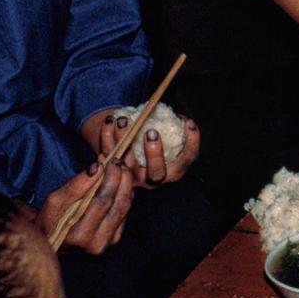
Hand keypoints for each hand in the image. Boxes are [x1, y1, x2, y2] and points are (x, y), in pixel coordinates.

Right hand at [36, 161, 135, 253]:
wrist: (51, 243)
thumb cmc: (49, 222)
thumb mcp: (54, 202)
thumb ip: (75, 186)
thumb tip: (97, 168)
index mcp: (79, 236)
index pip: (103, 201)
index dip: (110, 178)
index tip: (110, 160)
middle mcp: (96, 243)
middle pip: (119, 203)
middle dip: (121, 178)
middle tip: (117, 161)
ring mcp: (108, 243)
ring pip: (125, 207)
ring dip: (126, 184)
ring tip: (119, 168)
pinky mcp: (114, 239)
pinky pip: (125, 212)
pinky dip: (125, 194)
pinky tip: (119, 182)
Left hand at [84, 107, 201, 185]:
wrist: (127, 145)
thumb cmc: (153, 136)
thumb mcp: (168, 134)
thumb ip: (173, 127)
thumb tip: (179, 118)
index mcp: (172, 170)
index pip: (186, 160)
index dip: (192, 143)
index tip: (189, 123)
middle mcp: (152, 179)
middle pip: (156, 173)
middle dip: (154, 154)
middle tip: (151, 132)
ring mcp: (131, 177)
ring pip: (126, 163)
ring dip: (123, 140)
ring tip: (123, 120)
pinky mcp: (111, 171)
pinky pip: (107, 155)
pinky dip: (106, 137)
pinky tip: (109, 121)